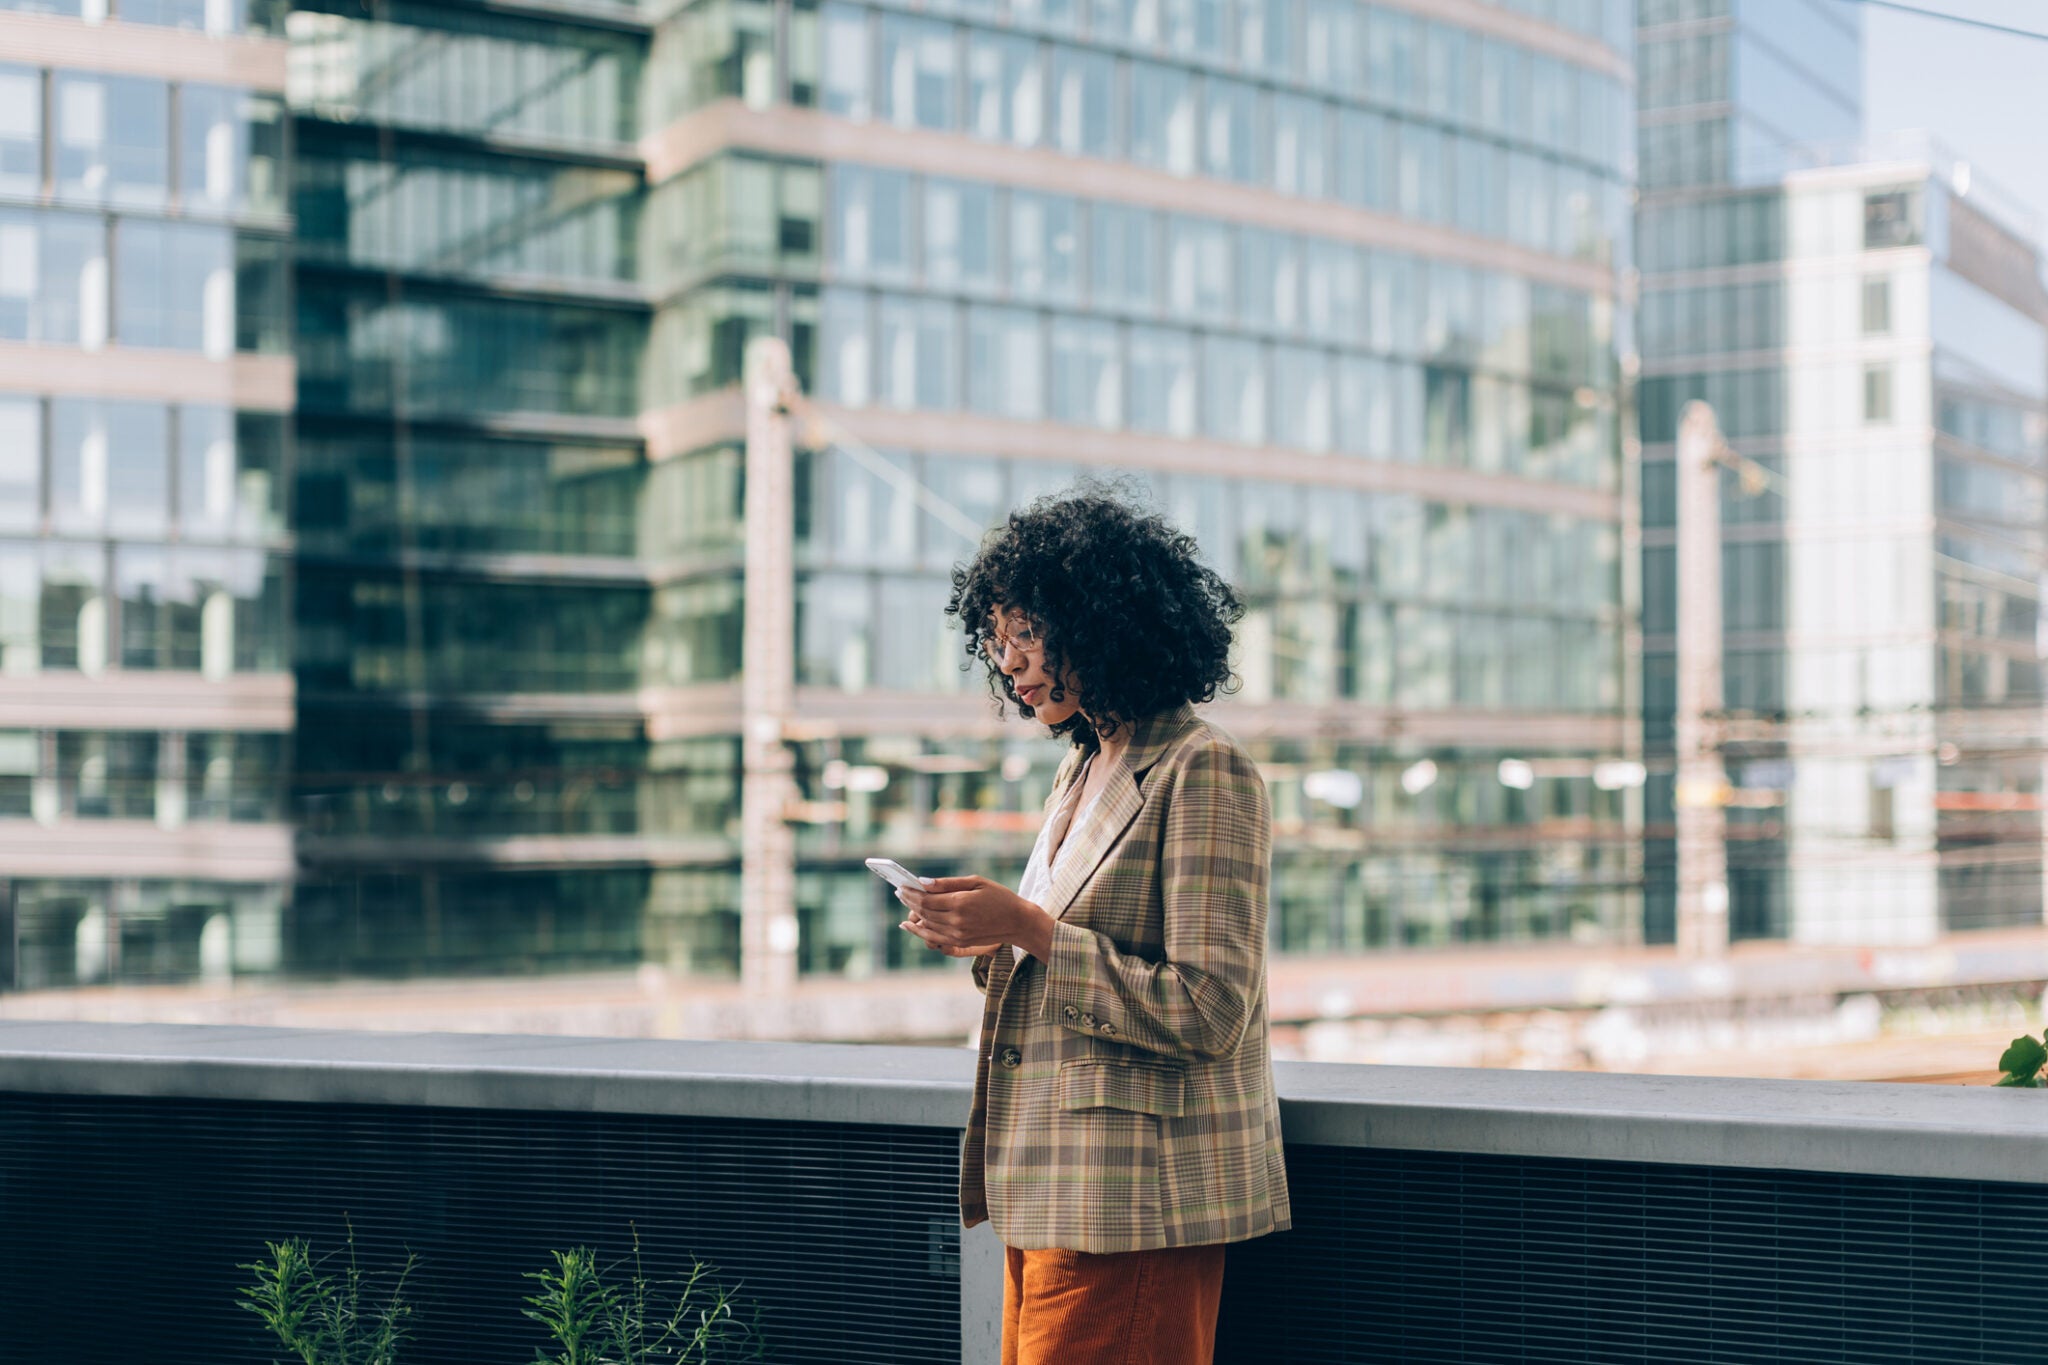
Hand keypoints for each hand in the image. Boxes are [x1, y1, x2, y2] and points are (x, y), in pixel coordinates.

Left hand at [897, 876, 1054, 959]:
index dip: (912, 893)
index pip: (927, 899)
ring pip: (926, 925)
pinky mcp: (960, 943)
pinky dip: (920, 931)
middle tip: (900, 892)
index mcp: (961, 903)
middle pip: (924, 912)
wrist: (1017, 922)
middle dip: (910, 901)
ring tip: (904, 904)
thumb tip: (923, 882)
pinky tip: (910, 925)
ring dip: (912, 915)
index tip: (902, 886)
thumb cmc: (998, 897)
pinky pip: (933, 937)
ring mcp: (958, 935)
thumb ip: (948, 883)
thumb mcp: (975, 882)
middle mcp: (957, 921)